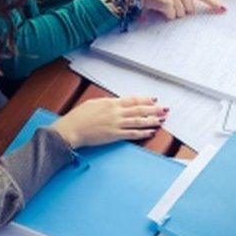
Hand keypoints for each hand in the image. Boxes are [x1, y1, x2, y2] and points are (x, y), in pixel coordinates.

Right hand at [50, 96, 167, 147]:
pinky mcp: (114, 135)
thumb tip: (117, 103)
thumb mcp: (94, 104)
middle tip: (164, 109)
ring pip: (138, 121)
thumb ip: (108, 103)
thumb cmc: (79, 117)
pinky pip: (132, 134)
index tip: (154, 100)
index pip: (132, 100)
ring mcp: (116, 124)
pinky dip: (143, 133)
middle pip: (139, 110)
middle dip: (153, 109)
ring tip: (161, 120)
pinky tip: (151, 132)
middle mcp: (116, 112)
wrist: (71, 129)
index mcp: (111, 103)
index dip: (144, 100)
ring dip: (151, 120)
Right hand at [138, 0, 225, 19]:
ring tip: (161, 5)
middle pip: (190, 9)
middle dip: (180, 11)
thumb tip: (193, 10)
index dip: (213, 3)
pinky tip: (157, 7)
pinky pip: (172, 16)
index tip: (223, 10)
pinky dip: (165, 15)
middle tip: (166, 5)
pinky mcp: (168, 1)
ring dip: (171, 13)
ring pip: (181, 14)